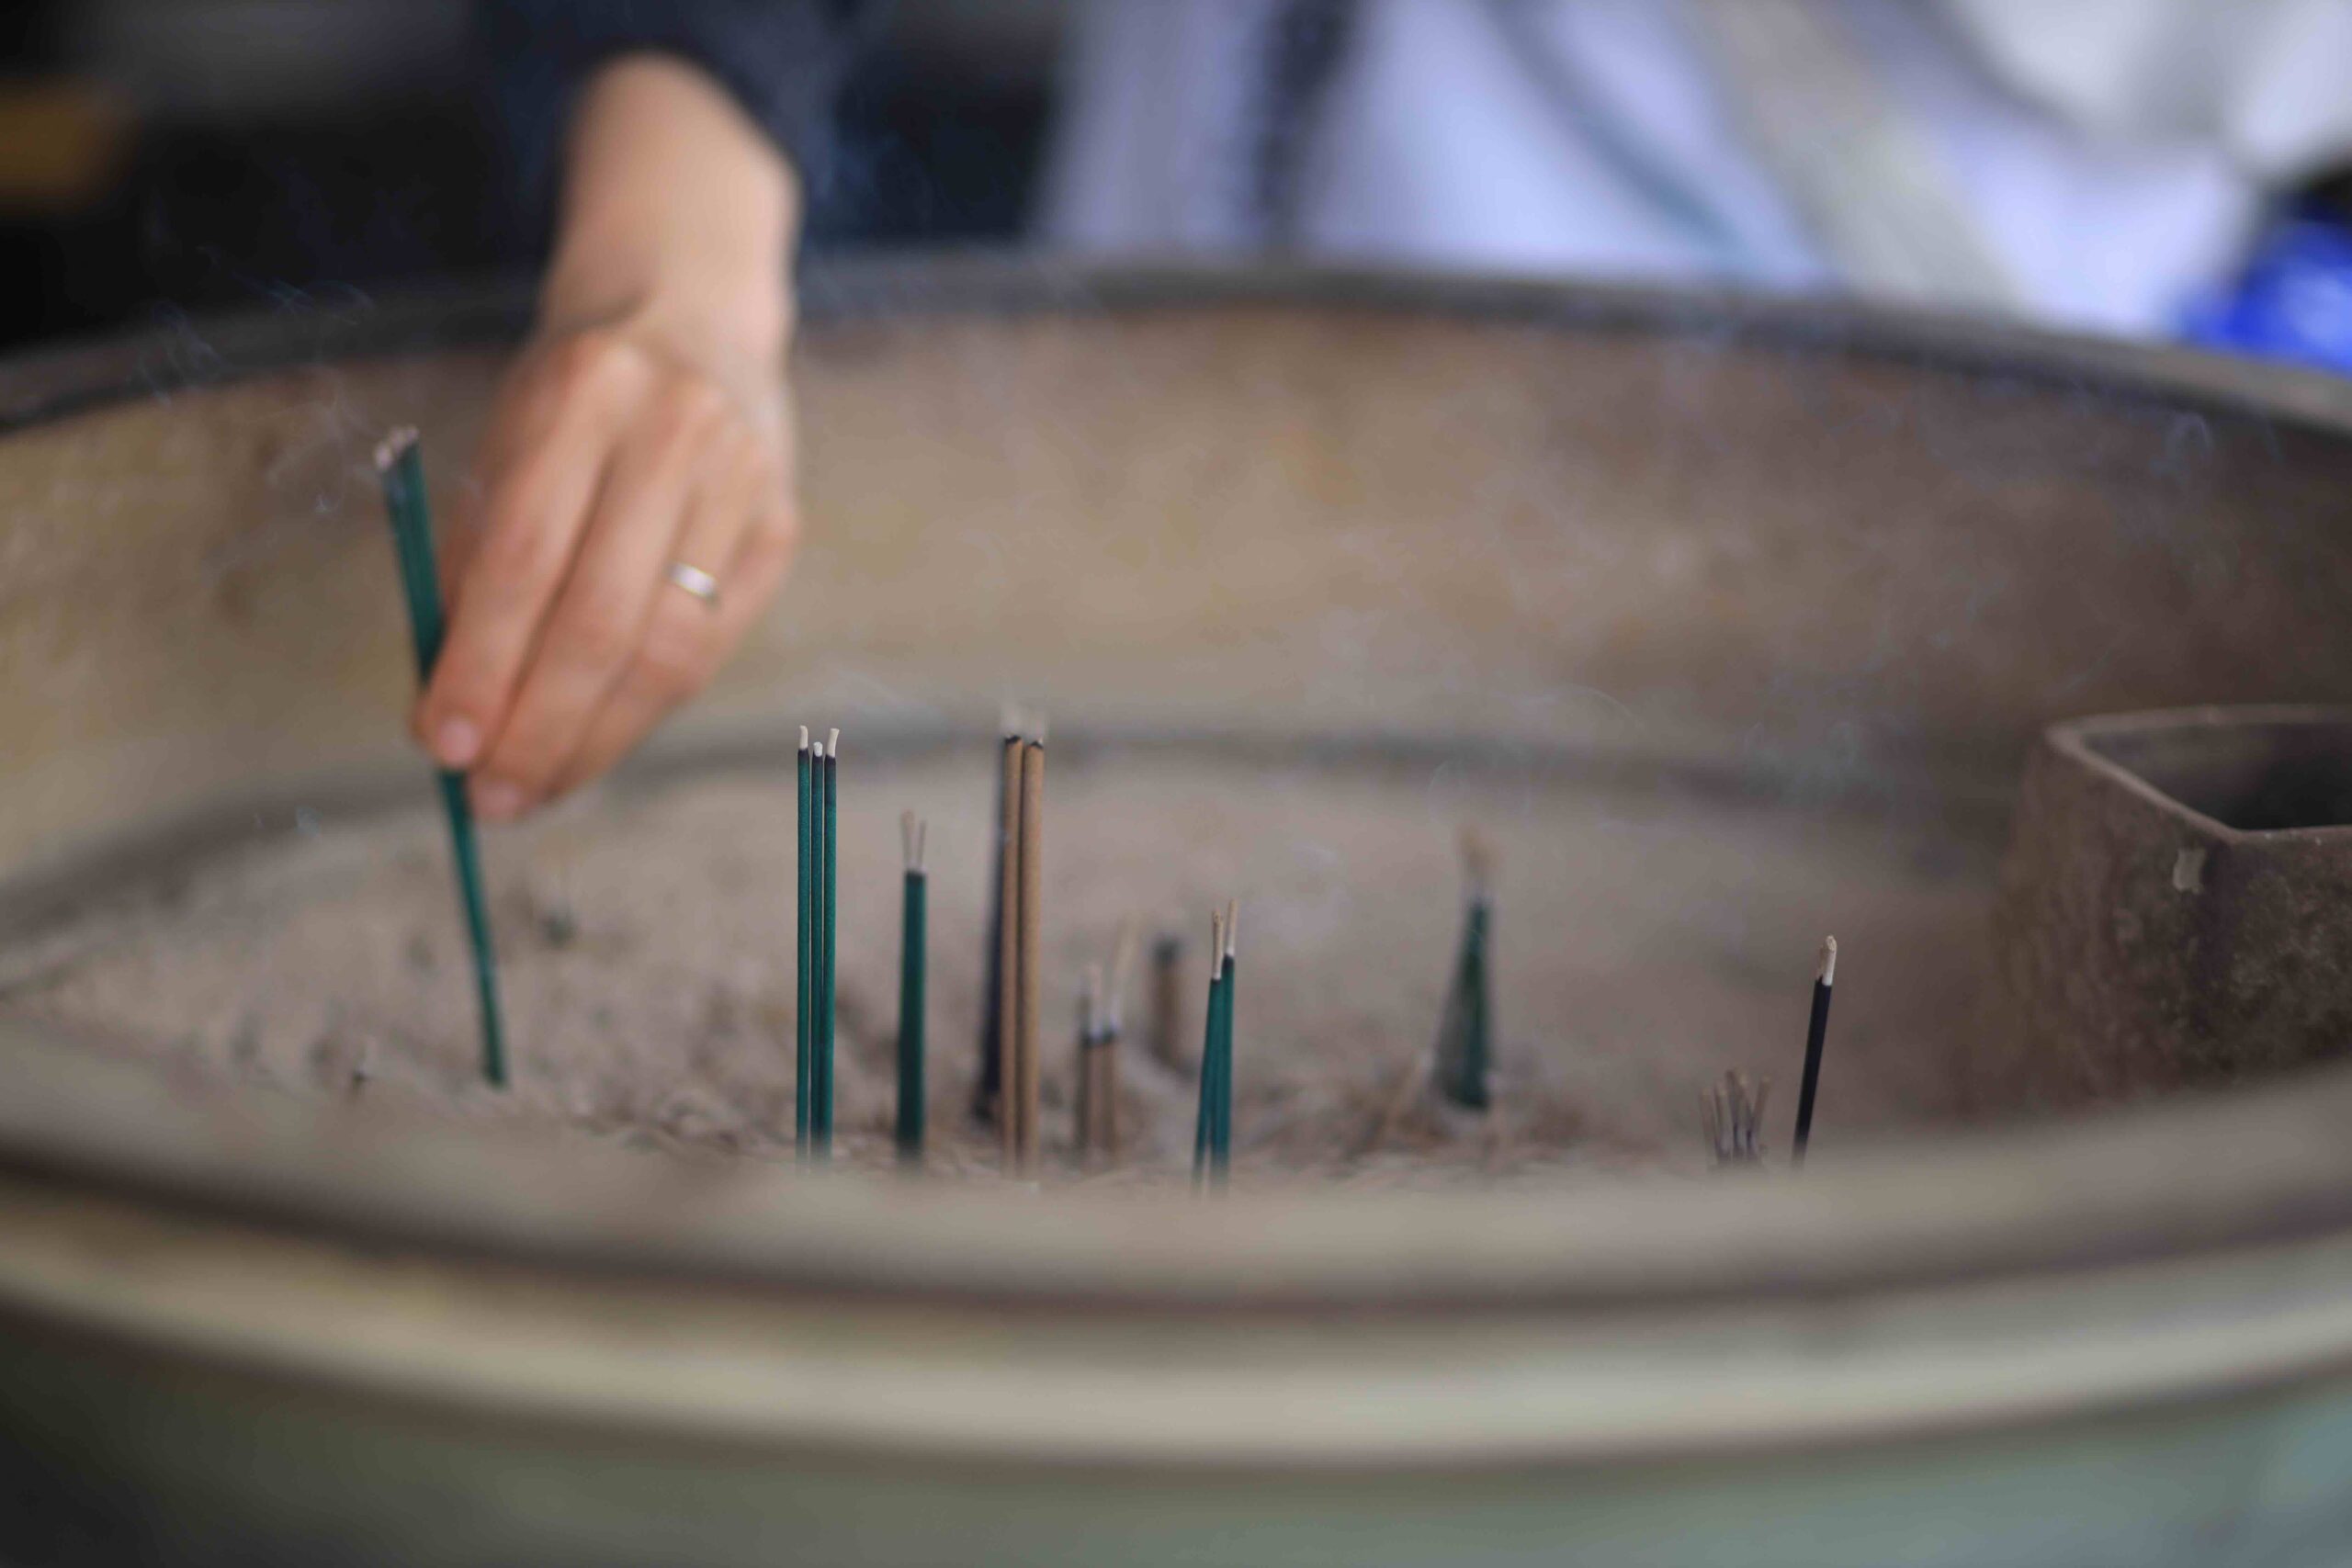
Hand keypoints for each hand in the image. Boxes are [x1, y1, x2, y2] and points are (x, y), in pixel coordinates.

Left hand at [411, 56, 800, 818]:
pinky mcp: (781, 525)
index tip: (440, 743)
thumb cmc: (573, 394)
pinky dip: (646, 706)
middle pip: (603, 618)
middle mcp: (677, 434)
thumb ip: (478, 561)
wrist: (691, 308)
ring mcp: (745, 481)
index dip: (481, 662)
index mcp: (584, 394)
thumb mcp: (507, 439)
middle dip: (540, 725)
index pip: (525, 557)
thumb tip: (452, 711)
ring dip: (596, 738)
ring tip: (536, 787)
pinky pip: (710, 644)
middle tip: (490, 797)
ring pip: (670, 649)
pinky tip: (598, 740)